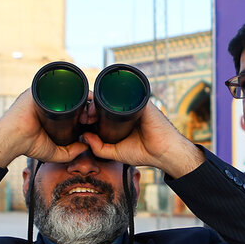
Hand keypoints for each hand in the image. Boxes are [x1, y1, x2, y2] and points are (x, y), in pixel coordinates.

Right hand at [0, 89, 93, 167]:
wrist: (12, 138)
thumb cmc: (28, 144)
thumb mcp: (53, 152)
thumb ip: (70, 152)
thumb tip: (85, 147)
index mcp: (54, 113)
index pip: (75, 107)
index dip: (86, 113)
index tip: (91, 122)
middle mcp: (51, 101)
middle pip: (76, 97)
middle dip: (87, 106)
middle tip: (91, 118)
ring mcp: (46, 93)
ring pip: (71, 90)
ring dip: (84, 98)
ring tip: (88, 111)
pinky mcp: (41, 87)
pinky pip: (61, 83)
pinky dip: (75, 87)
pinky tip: (84, 97)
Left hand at [80, 100, 201, 178]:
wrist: (163, 152)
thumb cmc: (144, 152)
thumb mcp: (115, 152)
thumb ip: (99, 148)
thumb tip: (84, 136)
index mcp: (119, 119)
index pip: (100, 109)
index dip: (88, 113)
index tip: (81, 121)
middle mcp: (125, 109)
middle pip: (102, 100)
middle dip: (89, 106)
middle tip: (84, 118)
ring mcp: (132, 103)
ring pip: (110, 94)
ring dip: (96, 99)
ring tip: (90, 113)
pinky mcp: (140, 100)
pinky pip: (124, 91)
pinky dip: (110, 94)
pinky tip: (99, 101)